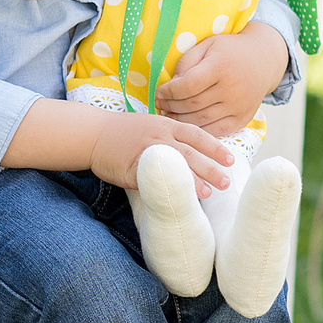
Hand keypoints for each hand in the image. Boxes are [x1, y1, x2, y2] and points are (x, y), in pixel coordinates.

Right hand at [90, 111, 233, 195]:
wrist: (92, 134)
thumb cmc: (124, 132)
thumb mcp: (151, 125)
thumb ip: (171, 136)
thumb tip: (196, 154)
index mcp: (166, 124)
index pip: (196, 134)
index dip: (214, 147)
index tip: (230, 160)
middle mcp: (158, 135)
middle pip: (190, 152)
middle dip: (210, 167)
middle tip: (226, 181)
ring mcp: (145, 151)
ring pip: (174, 164)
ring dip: (192, 179)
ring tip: (207, 192)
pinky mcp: (131, 167)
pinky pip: (151, 178)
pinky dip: (165, 187)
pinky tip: (175, 197)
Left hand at [154, 24, 287, 137]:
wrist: (263, 60)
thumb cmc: (229, 51)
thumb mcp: (207, 45)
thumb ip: (187, 62)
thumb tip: (172, 85)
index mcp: (220, 67)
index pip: (187, 86)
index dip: (168, 92)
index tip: (158, 92)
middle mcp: (231, 89)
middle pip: (192, 105)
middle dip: (170, 107)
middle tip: (159, 105)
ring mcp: (238, 106)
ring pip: (201, 120)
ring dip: (180, 120)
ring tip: (168, 116)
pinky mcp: (242, 119)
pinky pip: (215, 131)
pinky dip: (198, 130)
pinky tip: (187, 124)